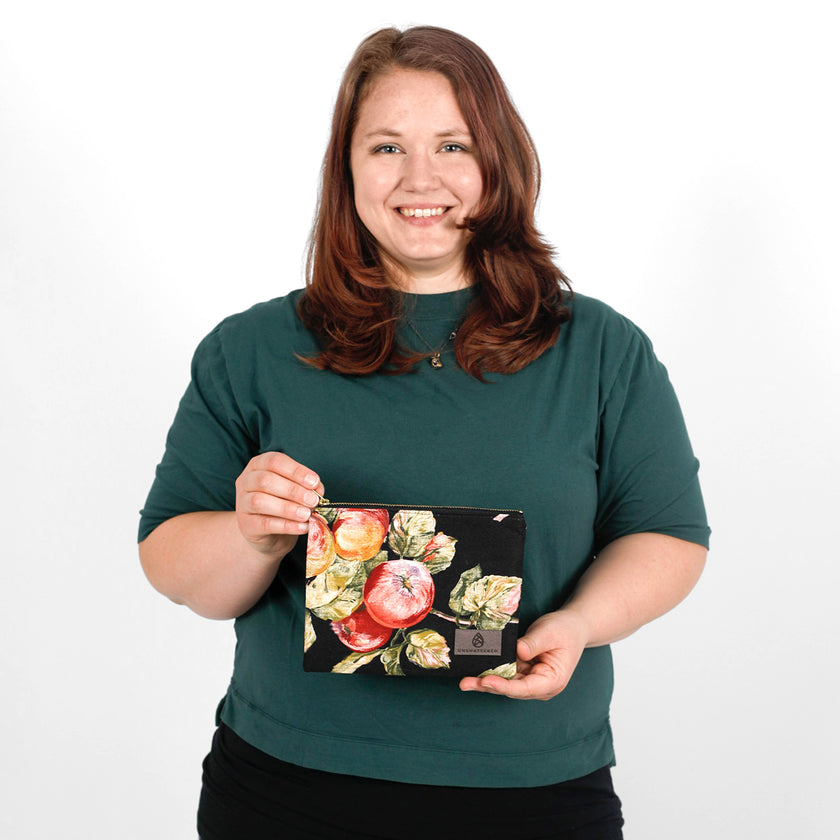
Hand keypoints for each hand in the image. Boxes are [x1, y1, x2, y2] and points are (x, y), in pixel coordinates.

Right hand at [234, 452, 323, 558]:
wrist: (269, 533)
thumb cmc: (283, 504)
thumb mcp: (295, 491)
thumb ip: (307, 487)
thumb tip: (317, 490)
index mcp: (259, 465)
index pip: (274, 461)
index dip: (295, 471)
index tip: (313, 481)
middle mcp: (246, 481)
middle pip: (265, 480)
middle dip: (293, 490)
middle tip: (312, 501)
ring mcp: (242, 503)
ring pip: (260, 501)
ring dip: (287, 508)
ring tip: (306, 514)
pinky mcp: (246, 525)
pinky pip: (264, 524)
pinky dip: (286, 525)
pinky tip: (302, 526)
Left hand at [459, 609, 589, 699]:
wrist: (572, 627)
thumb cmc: (564, 630)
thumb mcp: (550, 633)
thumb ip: (534, 643)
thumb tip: (517, 651)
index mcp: (552, 681)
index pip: (525, 688)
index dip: (504, 686)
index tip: (486, 681)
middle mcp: (540, 686)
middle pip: (511, 689)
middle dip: (488, 686)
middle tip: (465, 683)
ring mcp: (530, 679)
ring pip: (505, 683)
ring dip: (484, 681)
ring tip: (464, 680)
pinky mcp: (522, 671)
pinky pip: (504, 673)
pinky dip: (490, 671)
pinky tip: (474, 669)